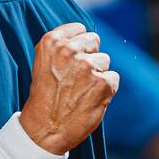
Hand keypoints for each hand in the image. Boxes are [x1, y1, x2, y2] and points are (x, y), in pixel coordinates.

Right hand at [20, 22, 118, 154]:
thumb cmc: (44, 98)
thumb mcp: (44, 63)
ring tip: (80, 91)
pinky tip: (90, 99)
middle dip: (89, 56)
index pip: (79, 29)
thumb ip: (62, 48)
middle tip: (76, 78)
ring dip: (97, 74)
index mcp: (51, 41)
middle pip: (94, 41)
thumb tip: (85, 37)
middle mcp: (69, 50)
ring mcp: (87, 66)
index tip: (71, 59)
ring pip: (105, 61)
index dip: (78, 45)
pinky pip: (113, 78)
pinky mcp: (103, 83)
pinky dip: (106, 90)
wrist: (45, 129)